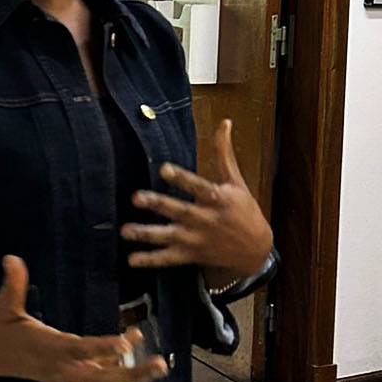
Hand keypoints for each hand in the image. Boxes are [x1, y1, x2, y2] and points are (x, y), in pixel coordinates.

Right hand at [0, 256, 167, 381]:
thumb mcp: (1, 305)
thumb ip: (12, 283)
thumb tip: (12, 258)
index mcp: (45, 347)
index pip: (80, 349)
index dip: (104, 348)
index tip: (128, 342)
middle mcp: (57, 367)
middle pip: (101, 378)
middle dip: (132, 373)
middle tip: (160, 363)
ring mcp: (61, 375)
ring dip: (130, 376)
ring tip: (158, 366)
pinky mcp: (62, 376)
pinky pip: (94, 380)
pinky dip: (115, 373)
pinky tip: (133, 359)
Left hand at [120, 119, 272, 278]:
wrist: (255, 249)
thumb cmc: (244, 210)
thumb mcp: (236, 181)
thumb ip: (224, 153)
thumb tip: (225, 121)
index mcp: (218, 199)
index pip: (198, 187)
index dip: (182, 178)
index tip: (163, 169)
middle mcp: (206, 220)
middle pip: (179, 211)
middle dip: (157, 205)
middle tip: (135, 197)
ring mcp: (197, 239)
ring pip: (169, 237)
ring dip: (147, 234)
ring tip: (125, 230)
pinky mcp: (191, 255)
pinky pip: (169, 258)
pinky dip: (151, 260)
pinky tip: (132, 259)